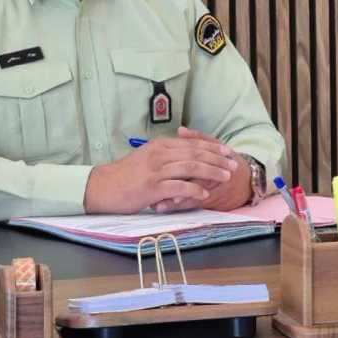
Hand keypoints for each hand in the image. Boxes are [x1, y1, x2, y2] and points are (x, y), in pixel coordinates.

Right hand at [83, 130, 237, 213]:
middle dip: (217, 158)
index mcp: (159, 145)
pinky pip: (179, 187)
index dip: (212, 147)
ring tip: (226, 177)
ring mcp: (156, 171)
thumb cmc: (125, 175)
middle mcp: (159, 154)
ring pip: (191, 167)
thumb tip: (185, 155)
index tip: (227, 151)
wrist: (103, 187)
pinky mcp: (152, 188)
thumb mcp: (145, 158)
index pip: (191, 143)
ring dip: (211, 172)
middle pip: (195, 153)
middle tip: (233, 164)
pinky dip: (194, 189)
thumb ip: (164, 155)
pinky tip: (205, 194)